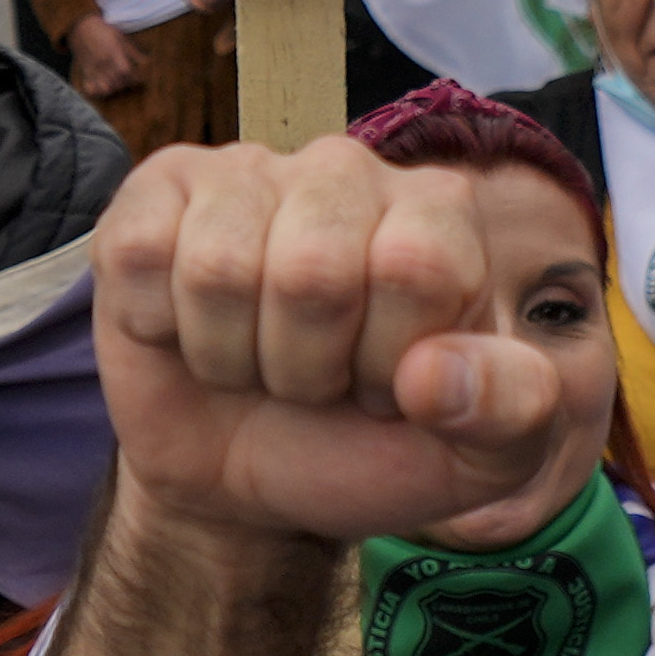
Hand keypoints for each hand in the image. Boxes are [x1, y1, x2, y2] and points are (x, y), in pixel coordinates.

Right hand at [90, 140, 585, 546]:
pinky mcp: (153, 196)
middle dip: (307, 366)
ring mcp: (245, 173)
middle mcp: (345, 171)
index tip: (389, 385)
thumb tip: (434, 373)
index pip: (417, 266)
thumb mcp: (478, 457)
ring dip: (232, 356)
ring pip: (221, 269)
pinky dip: (160, 326)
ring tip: (256, 358)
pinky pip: (142, 253)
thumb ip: (512, 411)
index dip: (389, 358)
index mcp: (438, 213)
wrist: (250, 483)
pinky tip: (186, 330)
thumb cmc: (369, 448)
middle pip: (313, 270)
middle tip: (315, 378)